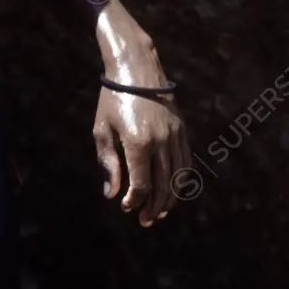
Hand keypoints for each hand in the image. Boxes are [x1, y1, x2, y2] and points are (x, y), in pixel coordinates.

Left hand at [92, 82, 190, 226]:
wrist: (134, 68)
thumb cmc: (112, 98)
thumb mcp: (102, 130)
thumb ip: (108, 164)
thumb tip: (112, 194)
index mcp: (137, 142)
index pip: (141, 184)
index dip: (134, 201)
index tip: (125, 207)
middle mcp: (160, 141)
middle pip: (162, 185)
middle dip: (153, 207)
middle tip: (145, 221)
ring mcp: (175, 135)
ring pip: (178, 177)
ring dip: (170, 199)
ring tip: (160, 211)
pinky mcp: (182, 129)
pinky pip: (186, 161)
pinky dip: (181, 180)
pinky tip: (172, 190)